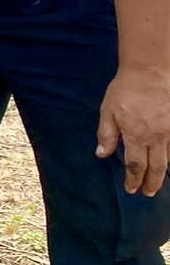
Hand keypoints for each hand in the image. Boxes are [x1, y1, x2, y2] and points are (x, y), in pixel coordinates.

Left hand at [96, 66, 169, 195]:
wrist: (150, 71)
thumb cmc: (125, 89)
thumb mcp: (108, 111)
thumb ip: (106, 134)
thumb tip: (102, 155)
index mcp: (136, 135)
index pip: (135, 165)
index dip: (133, 180)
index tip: (131, 189)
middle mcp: (156, 137)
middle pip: (156, 167)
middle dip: (151, 183)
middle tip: (148, 193)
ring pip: (169, 159)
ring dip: (164, 172)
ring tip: (159, 182)